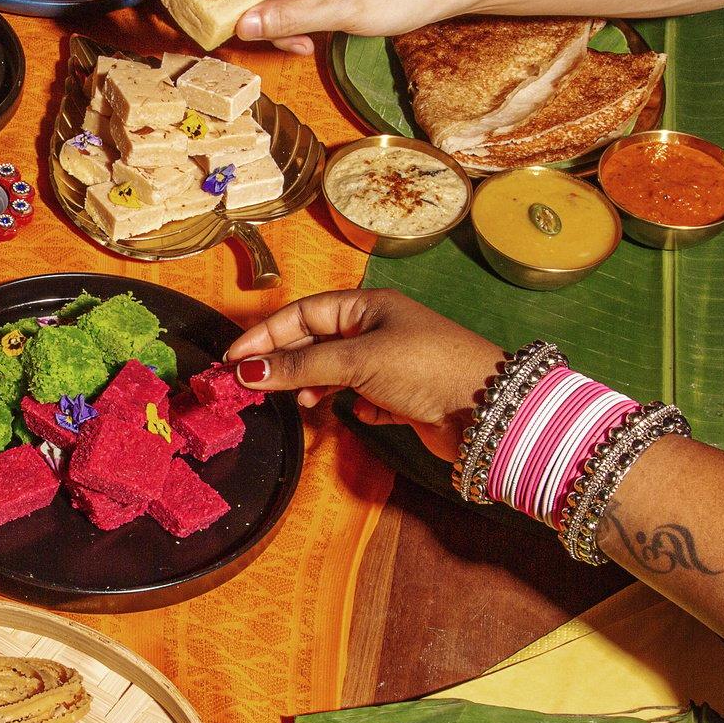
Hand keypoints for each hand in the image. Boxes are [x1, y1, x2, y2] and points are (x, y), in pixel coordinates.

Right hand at [226, 289, 503, 458]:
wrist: (490, 411)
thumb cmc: (426, 368)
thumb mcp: (357, 361)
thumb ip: (300, 368)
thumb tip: (247, 371)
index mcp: (368, 307)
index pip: (303, 314)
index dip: (266, 335)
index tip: (233, 360)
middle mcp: (377, 331)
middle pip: (316, 343)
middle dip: (285, 364)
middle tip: (253, 388)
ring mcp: (390, 365)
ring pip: (335, 373)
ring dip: (315, 388)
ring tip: (304, 405)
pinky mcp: (402, 398)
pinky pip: (361, 399)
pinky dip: (351, 407)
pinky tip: (353, 416)